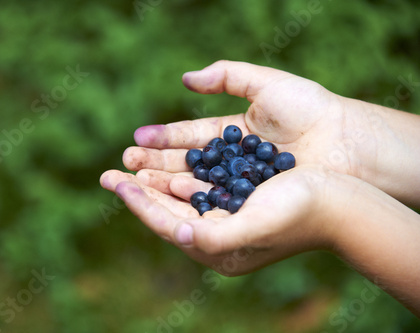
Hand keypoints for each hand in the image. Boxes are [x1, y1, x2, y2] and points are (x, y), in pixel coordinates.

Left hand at [100, 165, 340, 275]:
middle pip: (167, 214)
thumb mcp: (257, 224)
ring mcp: (227, 220)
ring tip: (128, 166)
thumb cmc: (301, 211)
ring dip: (154, 183)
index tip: (115, 182)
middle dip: (138, 193)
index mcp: (220, 251)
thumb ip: (217, 235)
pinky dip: (178, 178)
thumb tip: (180, 233)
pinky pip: (198, 191)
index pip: (168, 226)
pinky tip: (164, 168)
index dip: (140, 204)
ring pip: (179, 201)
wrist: (340, 200)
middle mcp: (220, 238)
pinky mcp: (236, 203)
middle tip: (107, 174)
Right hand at [123, 60, 419, 205]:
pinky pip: (212, 204)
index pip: (188, 137)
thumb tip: (185, 80)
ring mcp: (239, 186)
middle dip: (152, 165)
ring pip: (193, 187)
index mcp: (232, 134)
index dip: (161, 139)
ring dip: (162, 185)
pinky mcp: (248, 206)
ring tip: (133, 183)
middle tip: (122, 166)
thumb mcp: (266, 85)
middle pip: (184, 165)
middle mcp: (232, 163)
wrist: (345, 144)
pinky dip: (188, 202)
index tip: (135, 140)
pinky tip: (165, 197)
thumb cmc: (310, 110)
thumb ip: (226, 76)